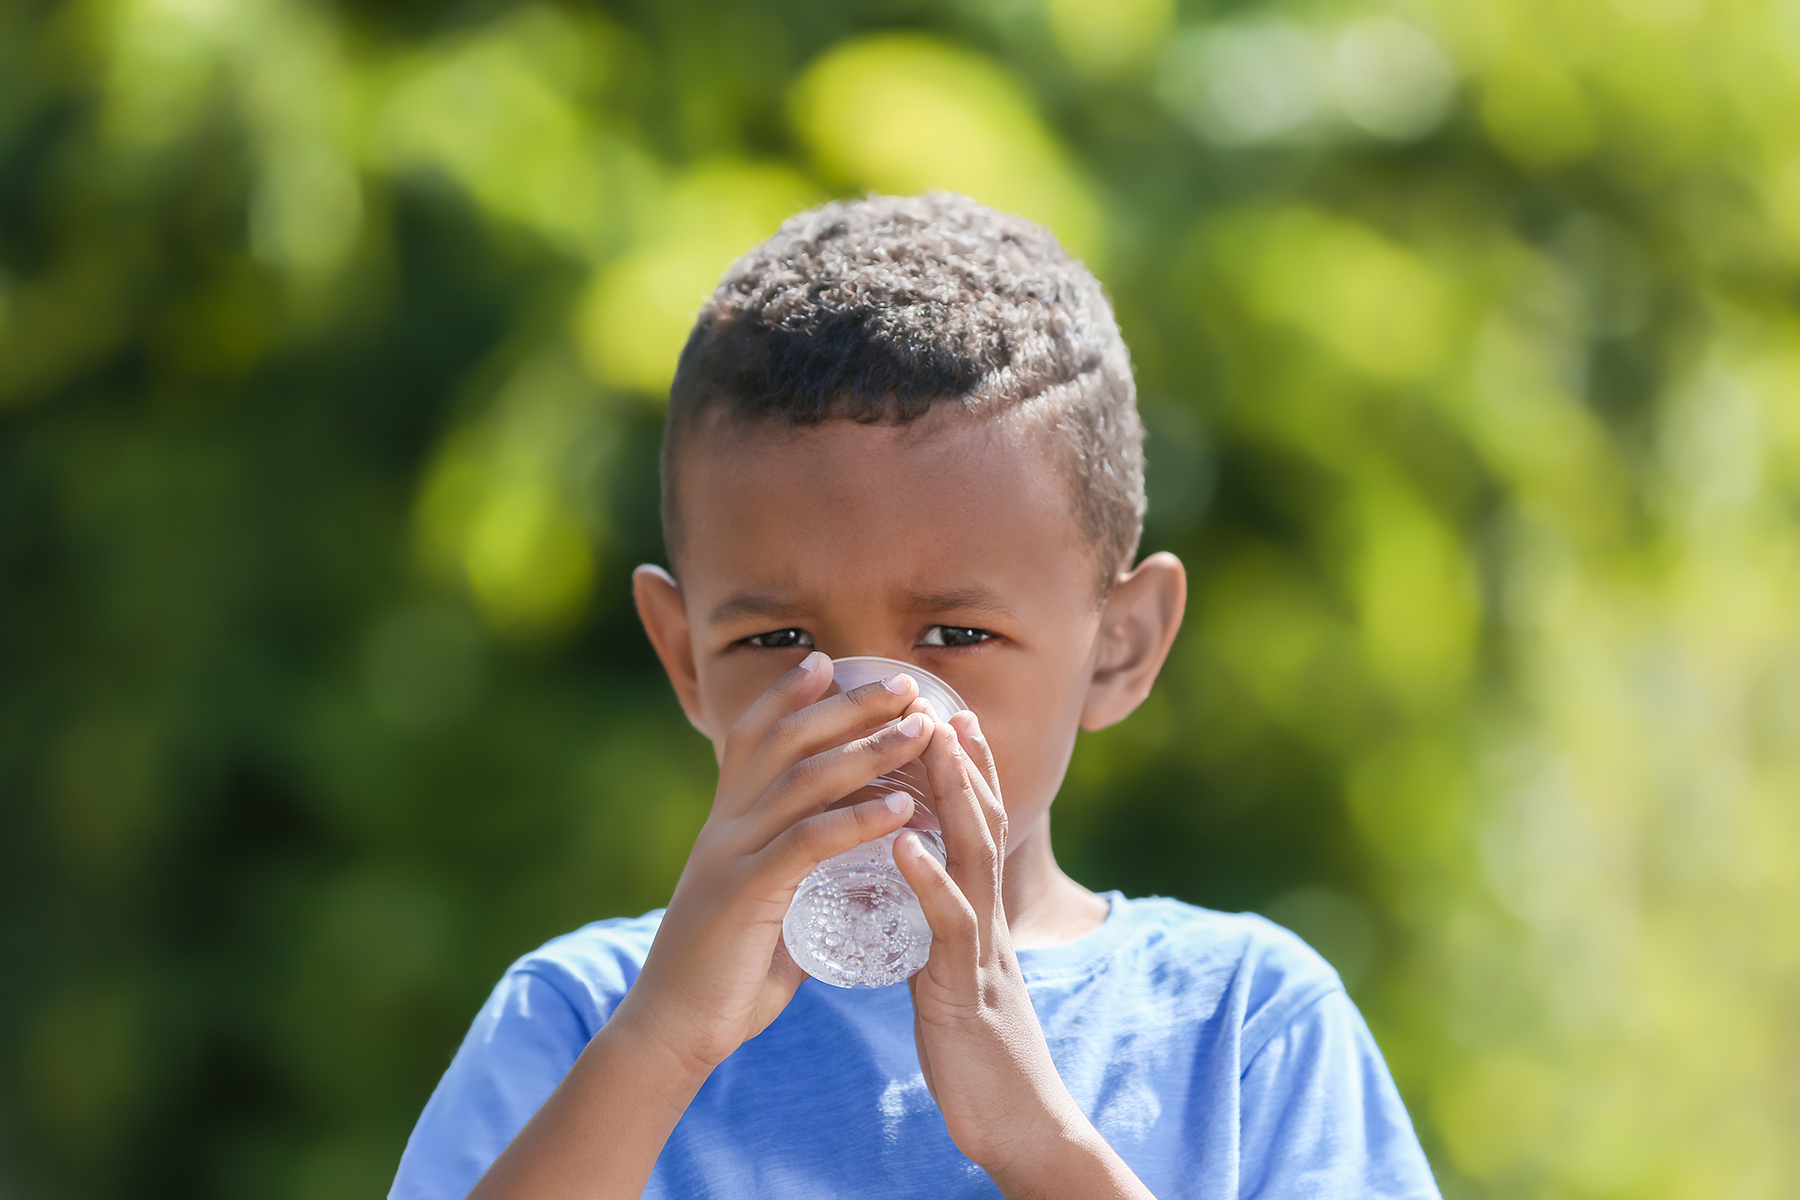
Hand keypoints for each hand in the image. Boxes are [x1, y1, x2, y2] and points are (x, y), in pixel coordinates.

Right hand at [608, 653, 932, 1073]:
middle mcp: (724, 825)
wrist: (671, 1031)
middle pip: (786, 741)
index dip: (786, 695)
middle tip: (905, 683)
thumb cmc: (722, 975)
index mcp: (725, 824)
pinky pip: (807, 843)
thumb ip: (793, 883)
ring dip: (868, 750)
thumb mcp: (759, 908)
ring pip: (803, 781)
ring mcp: (731, 855)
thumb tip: (841, 877)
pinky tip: (900, 809)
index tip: (827, 660)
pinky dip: (857, 820)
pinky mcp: (744, 894)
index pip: (751, 738)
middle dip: (848, 705)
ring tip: (920, 731)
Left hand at [895, 713, 1154, 1198]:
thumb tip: (913, 905)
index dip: (963, 774)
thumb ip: (940, 938)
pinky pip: (948, 926)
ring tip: (934, 741)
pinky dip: (927, 879)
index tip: (945, 716)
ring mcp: (982, 951)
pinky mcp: (966, 989)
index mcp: (979, 918)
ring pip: (973, 858)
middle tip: (945, 700)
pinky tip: (902, 844)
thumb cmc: (982, 1057)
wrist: (1020, 1127)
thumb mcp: (959, 981)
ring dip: (956, 795)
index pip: (975, 830)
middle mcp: (987, 922)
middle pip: (981, 824)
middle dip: (964, 762)